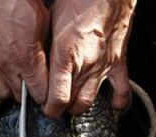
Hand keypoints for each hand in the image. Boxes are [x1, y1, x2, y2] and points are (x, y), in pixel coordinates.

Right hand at [0, 0, 49, 102]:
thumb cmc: (18, 1)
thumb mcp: (44, 23)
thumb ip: (45, 47)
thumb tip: (50, 59)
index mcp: (27, 60)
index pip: (39, 93)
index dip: (46, 97)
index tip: (50, 96)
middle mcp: (8, 65)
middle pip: (18, 96)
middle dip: (28, 95)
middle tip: (36, 89)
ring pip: (1, 88)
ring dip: (11, 87)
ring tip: (19, 81)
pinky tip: (1, 64)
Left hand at [43, 0, 135, 116]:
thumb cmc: (78, 0)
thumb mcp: (49, 23)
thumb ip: (43, 49)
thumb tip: (34, 63)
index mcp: (66, 56)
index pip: (57, 99)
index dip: (49, 108)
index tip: (45, 107)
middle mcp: (85, 65)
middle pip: (71, 103)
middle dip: (61, 107)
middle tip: (55, 102)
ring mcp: (103, 66)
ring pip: (90, 101)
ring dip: (79, 106)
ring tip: (73, 103)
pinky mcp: (118, 62)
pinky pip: (121, 90)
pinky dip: (117, 101)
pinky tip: (112, 105)